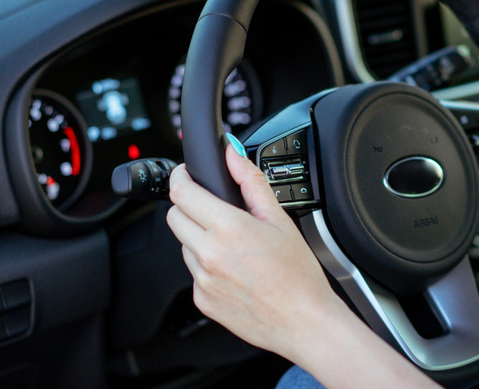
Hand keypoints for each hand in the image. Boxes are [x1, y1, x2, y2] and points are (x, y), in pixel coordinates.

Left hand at [166, 146, 344, 358]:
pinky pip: (194, 273)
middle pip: (174, 216)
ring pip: (184, 245)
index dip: (181, 178)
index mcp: (228, 228)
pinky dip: (207, 266)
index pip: (181, 192)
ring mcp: (202, 279)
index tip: (187, 176)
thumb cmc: (298, 275)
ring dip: (199, 238)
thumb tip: (233, 155)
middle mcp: (209, 254)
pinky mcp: (202, 300)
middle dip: (189, 206)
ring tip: (234, 247)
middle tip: (214, 209)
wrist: (304, 321)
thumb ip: (251, 181)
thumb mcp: (279, 219)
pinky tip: (234, 270)